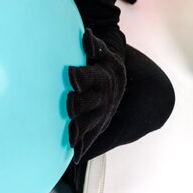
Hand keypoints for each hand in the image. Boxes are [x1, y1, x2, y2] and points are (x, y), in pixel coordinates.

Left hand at [67, 28, 125, 163]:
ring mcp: (103, 113)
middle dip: (80, 104)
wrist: (123, 80)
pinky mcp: (100, 125)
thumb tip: (87, 36)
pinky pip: (93, 137)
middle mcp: (104, 96)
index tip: (71, 74)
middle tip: (69, 107)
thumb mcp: (103, 51)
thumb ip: (94, 46)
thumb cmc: (103, 61)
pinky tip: (74, 157)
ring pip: (92, 122)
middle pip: (92, 102)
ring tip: (70, 136)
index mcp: (103, 76)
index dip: (82, 76)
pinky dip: (84, 146)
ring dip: (81, 129)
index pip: (91, 75)